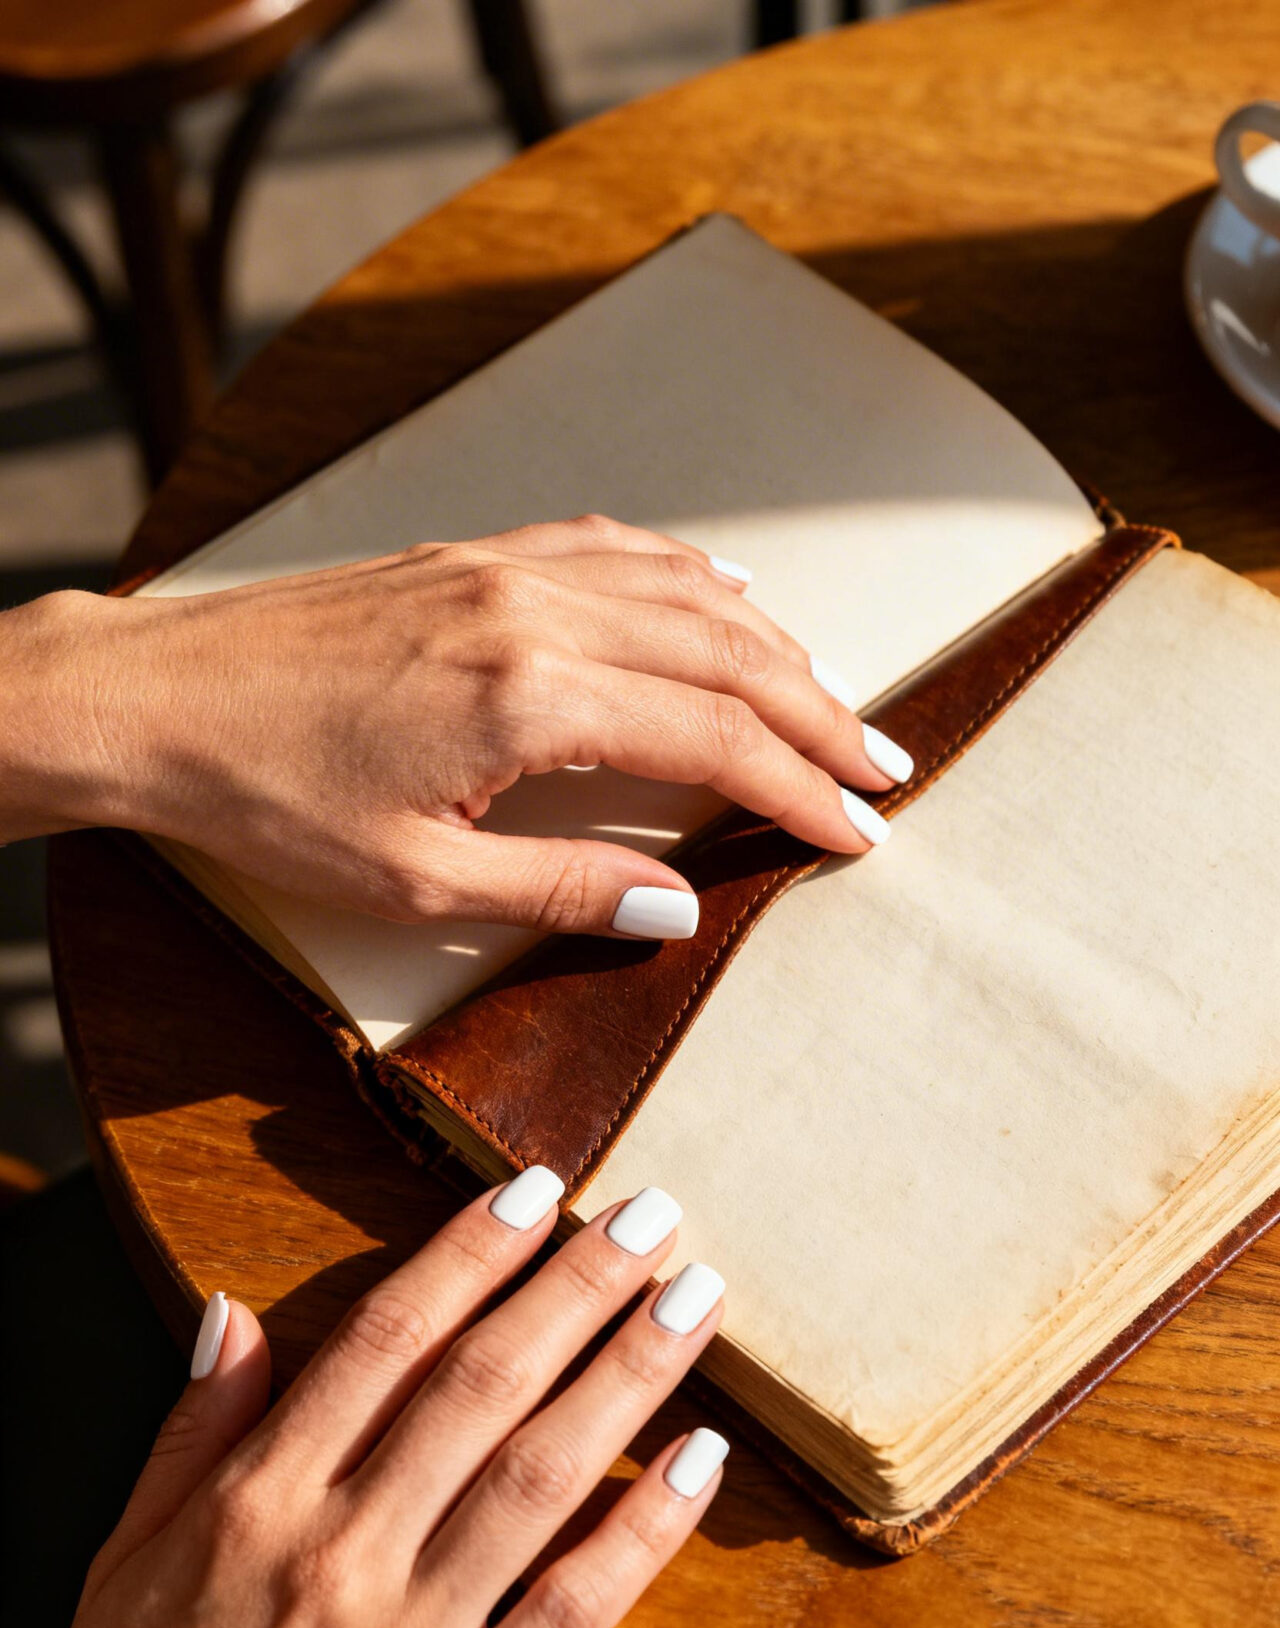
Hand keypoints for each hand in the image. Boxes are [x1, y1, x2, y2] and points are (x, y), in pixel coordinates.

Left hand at [0, 515, 908, 933]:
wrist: (154, 698)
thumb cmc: (267, 795)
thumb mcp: (416, 881)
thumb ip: (559, 891)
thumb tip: (674, 909)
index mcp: (529, 699)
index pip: (714, 739)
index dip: (802, 787)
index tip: (861, 827)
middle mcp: (535, 612)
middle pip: (726, 653)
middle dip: (820, 713)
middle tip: (886, 764)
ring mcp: (504, 569)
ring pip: (684, 591)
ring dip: (773, 644)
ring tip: (833, 696)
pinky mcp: (472, 555)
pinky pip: (615, 547)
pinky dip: (690, 574)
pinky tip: (727, 593)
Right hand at [0, 1171, 726, 1627]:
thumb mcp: (124, 1563)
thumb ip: (190, 1430)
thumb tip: (232, 1310)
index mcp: (256, 1500)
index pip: (385, 1337)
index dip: (470, 1253)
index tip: (537, 1191)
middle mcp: (338, 1553)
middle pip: (482, 1383)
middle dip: (576, 1286)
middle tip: (652, 1216)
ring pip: (538, 1476)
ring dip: (629, 1376)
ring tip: (695, 1302)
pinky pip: (571, 1616)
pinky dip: (641, 1534)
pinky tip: (701, 1463)